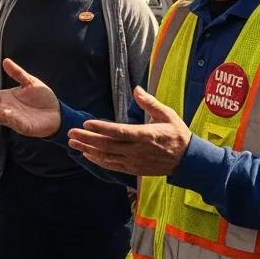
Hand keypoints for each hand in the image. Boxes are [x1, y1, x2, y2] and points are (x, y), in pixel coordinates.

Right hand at [0, 58, 60, 137]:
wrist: (58, 113)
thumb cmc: (42, 98)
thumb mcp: (30, 82)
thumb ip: (17, 73)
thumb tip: (5, 60)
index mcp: (6, 98)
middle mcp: (6, 108)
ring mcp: (14, 119)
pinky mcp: (24, 127)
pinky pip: (15, 123)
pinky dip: (10, 119)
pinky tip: (5, 113)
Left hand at [67, 86, 191, 175]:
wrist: (189, 161)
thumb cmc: (177, 135)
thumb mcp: (168, 115)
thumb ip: (150, 103)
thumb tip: (136, 89)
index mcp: (145, 135)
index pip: (119, 132)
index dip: (101, 128)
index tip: (86, 123)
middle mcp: (137, 150)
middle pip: (107, 145)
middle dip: (86, 138)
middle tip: (70, 132)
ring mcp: (135, 161)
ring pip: (107, 157)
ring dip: (88, 149)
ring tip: (73, 143)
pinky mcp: (134, 169)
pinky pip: (112, 166)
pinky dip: (98, 160)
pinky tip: (87, 154)